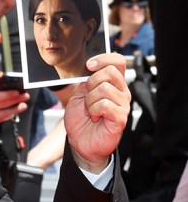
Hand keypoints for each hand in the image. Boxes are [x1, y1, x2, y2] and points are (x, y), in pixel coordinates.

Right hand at [0, 79, 29, 130]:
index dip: (11, 94)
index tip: (19, 92)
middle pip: (4, 105)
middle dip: (17, 100)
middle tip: (25, 97)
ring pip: (4, 114)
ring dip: (15, 110)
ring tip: (22, 106)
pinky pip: (0, 120)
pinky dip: (7, 116)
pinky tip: (12, 112)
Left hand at [64, 53, 130, 172]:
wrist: (81, 142)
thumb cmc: (81, 120)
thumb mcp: (79, 95)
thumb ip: (86, 80)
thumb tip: (90, 66)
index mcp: (113, 84)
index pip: (118, 61)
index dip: (104, 59)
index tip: (89, 65)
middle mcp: (121, 92)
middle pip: (110, 72)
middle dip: (91, 83)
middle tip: (87, 98)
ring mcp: (123, 105)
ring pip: (105, 89)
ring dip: (89, 101)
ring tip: (91, 111)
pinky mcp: (121, 118)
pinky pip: (105, 104)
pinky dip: (94, 111)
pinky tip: (95, 118)